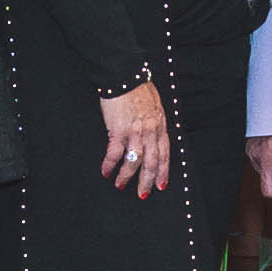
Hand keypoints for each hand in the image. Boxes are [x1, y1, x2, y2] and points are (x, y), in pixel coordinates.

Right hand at [99, 81, 171, 198]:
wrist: (124, 76)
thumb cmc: (138, 88)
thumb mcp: (155, 106)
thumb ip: (156, 123)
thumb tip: (154, 136)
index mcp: (160, 126)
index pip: (164, 154)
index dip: (163, 171)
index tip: (161, 185)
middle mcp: (150, 132)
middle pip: (151, 163)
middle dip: (147, 181)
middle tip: (142, 194)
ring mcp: (135, 132)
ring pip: (134, 162)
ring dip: (126, 177)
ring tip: (121, 185)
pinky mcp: (118, 131)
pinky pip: (115, 154)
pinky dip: (110, 165)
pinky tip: (106, 172)